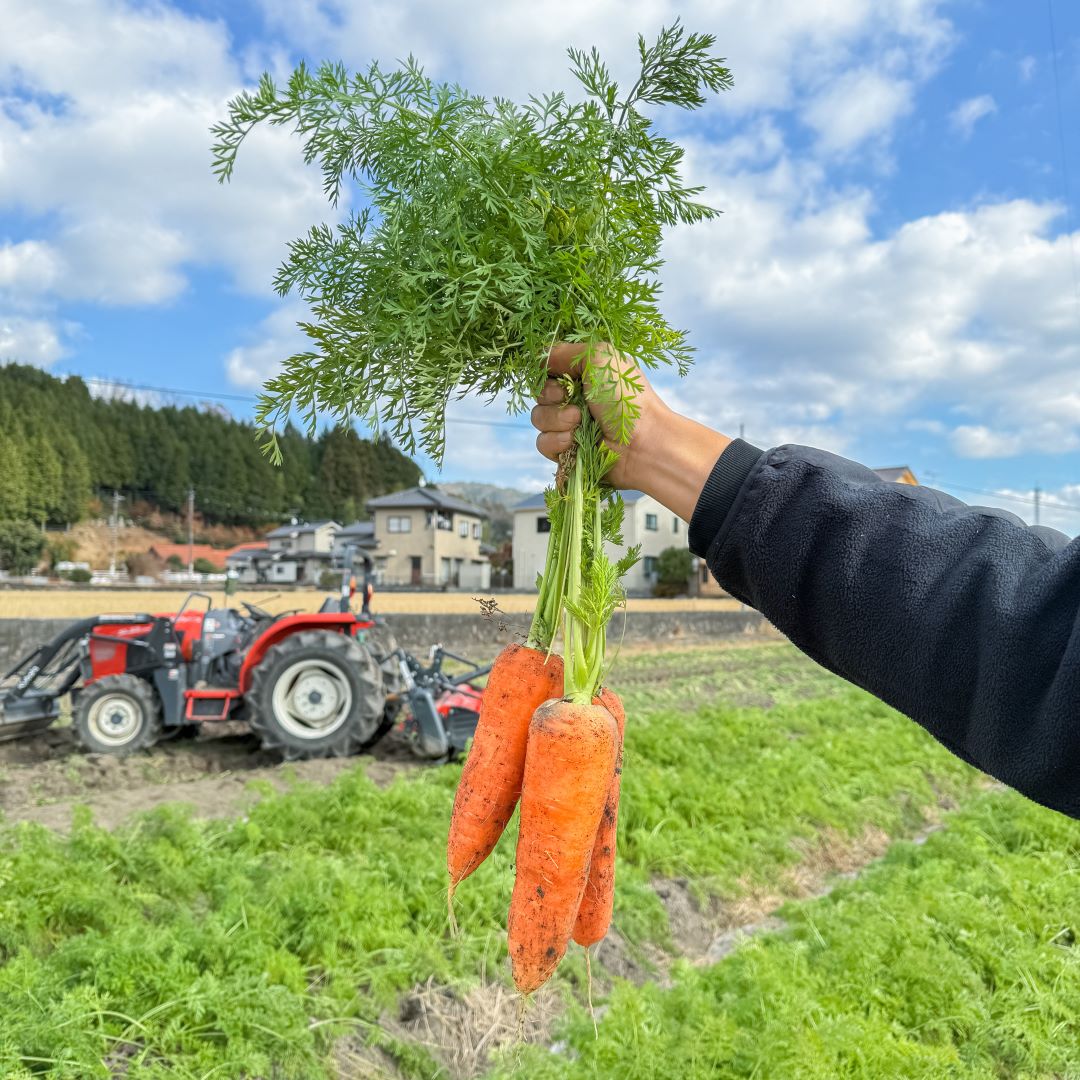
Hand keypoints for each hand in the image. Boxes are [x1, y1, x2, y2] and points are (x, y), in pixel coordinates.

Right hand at [530, 342, 667, 490]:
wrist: (641, 442)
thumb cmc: (627, 398)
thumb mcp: (599, 357)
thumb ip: (564, 352)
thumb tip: (538, 358)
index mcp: (584, 374)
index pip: (547, 368)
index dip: (547, 373)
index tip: (561, 376)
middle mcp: (575, 397)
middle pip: (539, 393)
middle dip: (552, 397)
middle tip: (575, 401)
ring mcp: (570, 424)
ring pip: (538, 418)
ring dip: (556, 420)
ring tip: (580, 422)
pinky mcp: (567, 449)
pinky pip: (543, 443)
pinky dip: (557, 441)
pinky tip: (575, 441)